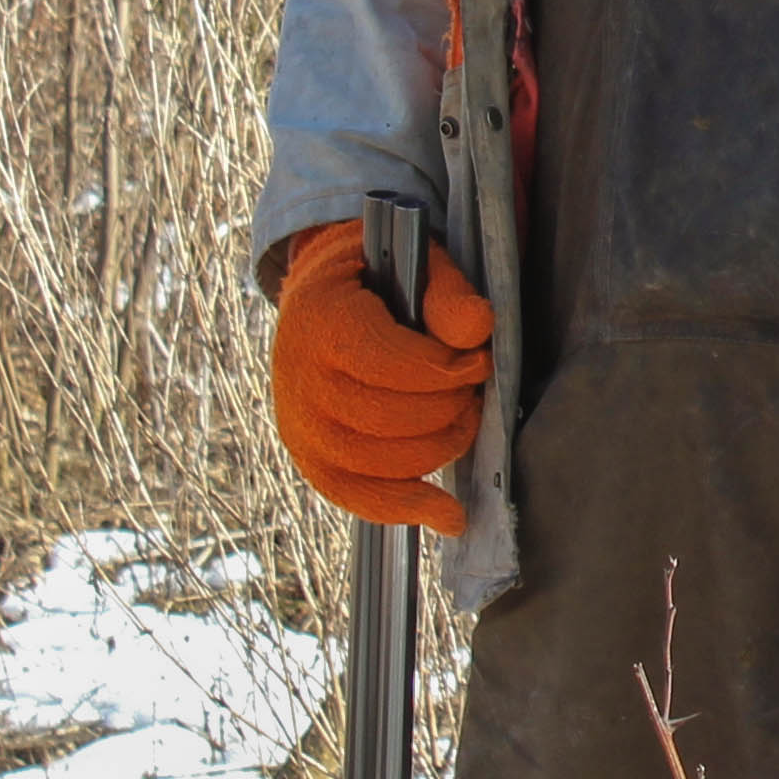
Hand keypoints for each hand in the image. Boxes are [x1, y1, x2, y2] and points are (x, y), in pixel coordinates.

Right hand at [270, 213, 494, 533]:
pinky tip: (449, 516)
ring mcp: (300, 428)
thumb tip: (478, 327)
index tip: (479, 358)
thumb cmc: (382, 277)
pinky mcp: (312, 460)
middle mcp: (300, 382)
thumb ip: (447, 293)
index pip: (389, 365)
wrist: (326, 296)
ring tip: (465, 420)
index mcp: (320, 321)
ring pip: (379, 463)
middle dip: (449, 407)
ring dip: (439, 447)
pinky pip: (358, 497)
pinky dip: (408, 508)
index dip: (446, 370)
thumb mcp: (415, 262)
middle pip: (388, 419)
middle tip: (474, 387)